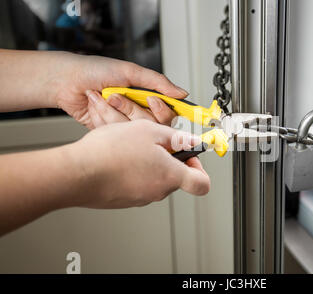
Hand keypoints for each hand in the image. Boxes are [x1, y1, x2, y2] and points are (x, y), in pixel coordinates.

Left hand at [52, 53, 186, 128]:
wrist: (66, 81)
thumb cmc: (95, 70)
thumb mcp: (130, 71)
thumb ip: (158, 82)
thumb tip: (182, 93)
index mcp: (146, 96)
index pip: (167, 112)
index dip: (162, 110)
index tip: (152, 102)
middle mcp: (138, 111)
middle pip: (152, 124)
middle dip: (132, 109)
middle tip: (117, 96)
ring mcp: (124, 123)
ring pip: (133, 130)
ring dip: (114, 111)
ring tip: (102, 98)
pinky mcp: (110, 132)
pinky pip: (116, 133)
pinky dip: (103, 118)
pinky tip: (94, 107)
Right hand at [68, 119, 209, 207]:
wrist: (76, 173)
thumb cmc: (110, 152)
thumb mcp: (149, 131)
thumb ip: (175, 137)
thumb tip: (190, 142)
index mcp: (171, 176)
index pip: (202, 184)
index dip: (200, 168)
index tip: (191, 155)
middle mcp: (158, 192)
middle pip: (176, 177)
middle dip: (169, 159)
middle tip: (155, 143)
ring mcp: (140, 198)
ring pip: (154, 178)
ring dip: (149, 163)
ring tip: (131, 147)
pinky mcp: (124, 200)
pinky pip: (137, 183)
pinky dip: (133, 171)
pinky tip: (118, 158)